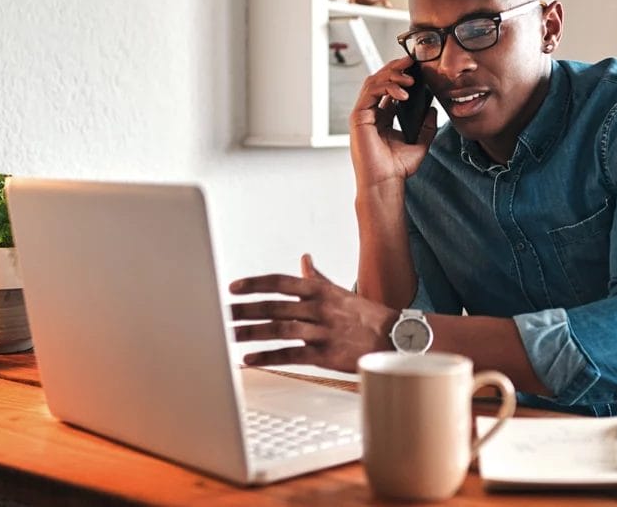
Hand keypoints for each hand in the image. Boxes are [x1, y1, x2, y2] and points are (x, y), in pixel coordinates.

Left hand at [230, 254, 398, 371]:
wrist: (394, 338)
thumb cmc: (364, 315)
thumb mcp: (339, 291)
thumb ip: (317, 277)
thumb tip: (304, 258)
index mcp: (320, 290)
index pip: (281, 282)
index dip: (255, 284)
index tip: (233, 288)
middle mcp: (320, 308)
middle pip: (275, 307)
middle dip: (245, 310)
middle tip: (222, 313)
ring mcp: (323, 332)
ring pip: (280, 330)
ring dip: (252, 333)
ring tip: (230, 335)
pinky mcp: (326, 355)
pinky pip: (292, 355)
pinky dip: (269, 357)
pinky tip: (251, 358)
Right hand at [350, 56, 437, 189]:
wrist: (385, 183)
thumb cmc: (397, 168)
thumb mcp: (420, 143)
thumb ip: (426, 126)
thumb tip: (432, 109)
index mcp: (382, 118)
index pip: (389, 88)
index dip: (401, 75)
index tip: (417, 67)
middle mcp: (371, 113)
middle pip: (380, 80)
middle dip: (395, 68)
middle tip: (412, 60)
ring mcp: (363, 114)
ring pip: (374, 82)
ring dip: (392, 75)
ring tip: (410, 77)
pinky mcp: (359, 118)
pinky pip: (371, 93)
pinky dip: (386, 87)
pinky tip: (402, 93)